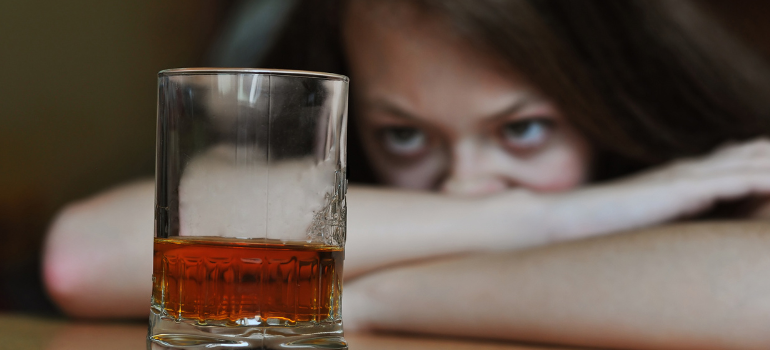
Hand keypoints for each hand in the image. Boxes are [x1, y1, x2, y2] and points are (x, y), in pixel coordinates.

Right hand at [545, 138, 769, 240]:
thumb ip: (665, 216)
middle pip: (745, 155)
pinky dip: (759, 179)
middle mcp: (684, 173)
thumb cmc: (595, 227)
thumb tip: (679, 224)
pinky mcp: (677, 191)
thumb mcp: (640, 221)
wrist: (562, 222)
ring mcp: (681, 179)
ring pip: (746, 164)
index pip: (729, 160)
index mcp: (677, 180)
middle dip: (769, 156)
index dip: (756, 157)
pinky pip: (732, 181)